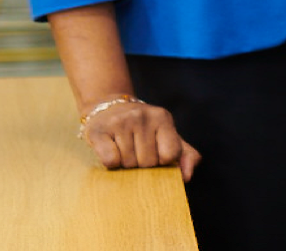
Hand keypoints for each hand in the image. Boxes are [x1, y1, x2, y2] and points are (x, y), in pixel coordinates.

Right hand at [81, 97, 200, 182]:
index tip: (156, 156)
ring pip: (128, 163)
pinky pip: (110, 161)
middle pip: (148, 162)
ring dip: (126, 165)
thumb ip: (186, 155)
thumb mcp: (168, 137)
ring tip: (124, 150)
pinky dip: (111, 164)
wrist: (108, 109)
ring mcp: (120, 122)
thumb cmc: (143, 130)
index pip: (170, 154)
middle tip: (136, 152)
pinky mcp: (99, 131)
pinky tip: (111, 151)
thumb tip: (187, 176)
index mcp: (162, 117)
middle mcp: (142, 116)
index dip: (163, 162)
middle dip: (143, 165)